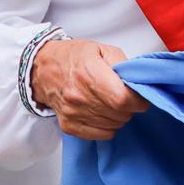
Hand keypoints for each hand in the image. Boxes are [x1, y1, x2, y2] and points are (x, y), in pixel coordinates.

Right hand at [29, 38, 149, 139]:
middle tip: (126, 96)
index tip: (141, 96)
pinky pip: (102, 135)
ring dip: (120, 116)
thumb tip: (138, 82)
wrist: (42, 69)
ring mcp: (73, 113)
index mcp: (88, 73)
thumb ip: (123, 65)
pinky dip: (109, 126)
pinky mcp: (69, 126)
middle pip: (120, 114)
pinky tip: (104, 112)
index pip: (122, 98)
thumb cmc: (73, 57)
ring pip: (114, 126)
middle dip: (131, 107)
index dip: (138, 100)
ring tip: (112, 102)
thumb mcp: (101, 49)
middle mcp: (79, 96)